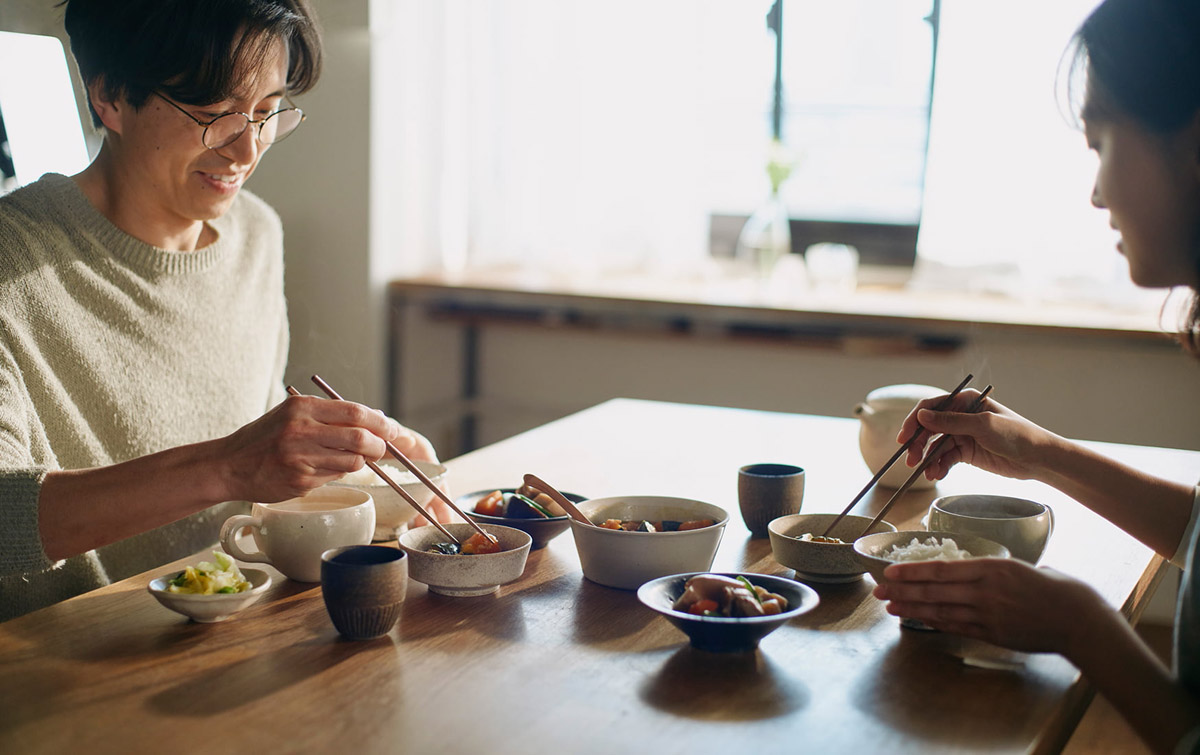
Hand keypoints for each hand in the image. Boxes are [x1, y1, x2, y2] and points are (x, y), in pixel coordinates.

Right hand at [216, 394, 407, 501]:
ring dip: (359, 462)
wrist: (230, 465)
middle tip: (381, 449)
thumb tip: (376, 417)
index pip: (355, 412)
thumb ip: (332, 415)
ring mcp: (301, 457)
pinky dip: (337, 474)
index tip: (392, 429)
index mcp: (302, 407)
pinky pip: (334, 478)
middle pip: (360, 438)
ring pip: (353, 462)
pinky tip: (321, 468)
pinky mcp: (300, 481)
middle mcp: (301, 430)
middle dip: (379, 446)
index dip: (381, 422)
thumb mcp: (294, 414)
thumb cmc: (266, 437)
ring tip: (349, 458)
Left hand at [872, 558, 1105, 653]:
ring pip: (940, 610)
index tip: (890, 572)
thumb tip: (979, 570)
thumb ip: (996, 570)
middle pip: (934, 590)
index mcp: (992, 568)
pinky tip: (918, 619)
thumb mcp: (1024, 568)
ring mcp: (988, 614)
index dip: (912, 572)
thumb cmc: (1057, 589)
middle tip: (878, 591)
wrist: (1079, 620)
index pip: (942, 569)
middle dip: (902, 591)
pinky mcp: (993, 633)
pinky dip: (934, 622)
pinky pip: (956, 626)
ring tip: (890, 607)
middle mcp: (985, 591)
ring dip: (912, 609)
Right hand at [897, 390, 1059, 481]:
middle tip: (910, 460)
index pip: (930, 407)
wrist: (1038, 458)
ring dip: (927, 459)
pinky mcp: (966, 452)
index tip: (904, 438)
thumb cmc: (1016, 435)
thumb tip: (921, 416)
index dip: (914, 421)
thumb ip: (951, 422)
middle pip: (929, 428)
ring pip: (935, 446)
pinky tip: (937, 475)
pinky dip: (939, 467)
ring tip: (925, 473)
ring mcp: (962, 435)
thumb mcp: (982, 426)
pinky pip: (945, 459)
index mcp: (964, 402)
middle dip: (918, 444)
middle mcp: (960, 416)